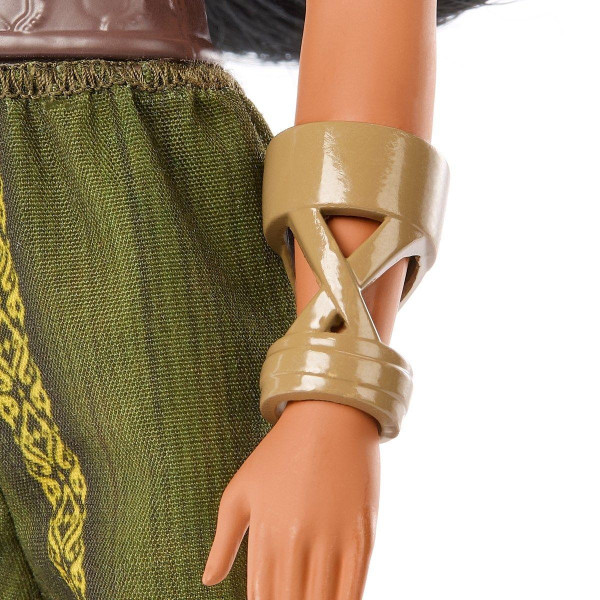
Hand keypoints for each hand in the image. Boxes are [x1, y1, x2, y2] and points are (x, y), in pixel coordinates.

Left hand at [202, 399, 380, 598]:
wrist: (330, 417)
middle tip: (288, 599)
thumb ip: (223, 541)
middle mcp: (298, 542)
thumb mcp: (240, 490)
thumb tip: (209, 580)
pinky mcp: (364, 536)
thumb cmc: (279, 453)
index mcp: (265, 534)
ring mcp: (333, 541)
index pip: (260, 598)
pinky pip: (353, 589)